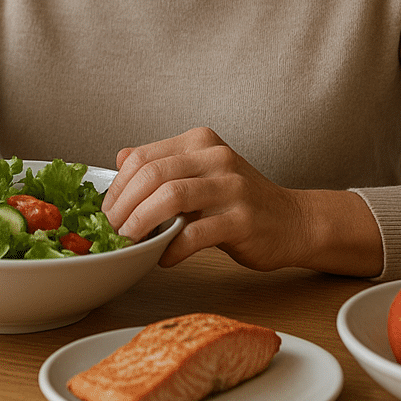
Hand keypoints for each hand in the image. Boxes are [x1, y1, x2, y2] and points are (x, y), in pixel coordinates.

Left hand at [102, 127, 306, 269]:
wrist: (293, 221)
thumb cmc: (239, 201)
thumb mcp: (199, 173)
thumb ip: (162, 165)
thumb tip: (119, 159)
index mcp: (199, 142)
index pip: (143, 157)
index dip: (117, 187)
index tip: (107, 212)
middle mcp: (215, 157)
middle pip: (152, 173)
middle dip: (123, 206)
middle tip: (112, 230)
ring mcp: (232, 186)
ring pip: (171, 197)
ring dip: (142, 223)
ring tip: (131, 242)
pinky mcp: (243, 219)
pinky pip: (196, 233)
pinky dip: (173, 248)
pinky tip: (164, 258)